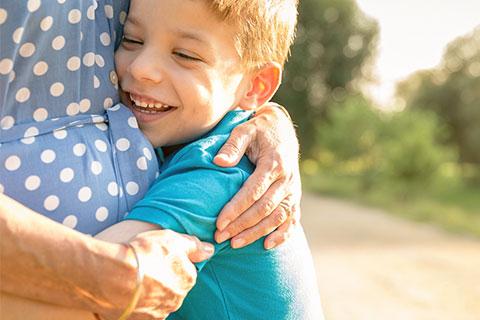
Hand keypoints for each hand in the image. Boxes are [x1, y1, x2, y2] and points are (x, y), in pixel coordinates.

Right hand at [109, 230, 213, 319]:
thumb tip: (209, 249)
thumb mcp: (172, 239)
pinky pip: (142, 311)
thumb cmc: (144, 254)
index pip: (186, 270)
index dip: (172, 261)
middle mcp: (176, 299)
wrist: (112, 276)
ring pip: (158, 300)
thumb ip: (193, 245)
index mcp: (188, 279)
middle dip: (162, 278)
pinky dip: (137, 303)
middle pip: (173, 287)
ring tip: (133, 279)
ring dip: (149, 292)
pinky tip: (127, 293)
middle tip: (146, 266)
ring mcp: (158, 313)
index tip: (159, 256)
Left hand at [213, 103, 300, 249]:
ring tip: (236, 244)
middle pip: (264, 208)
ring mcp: (293, 190)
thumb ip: (233, 145)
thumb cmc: (259, 130)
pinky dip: (283, 234)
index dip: (236, 208)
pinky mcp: (295, 196)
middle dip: (242, 225)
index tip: (219, 223)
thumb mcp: (245, 130)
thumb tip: (218, 162)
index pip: (254, 191)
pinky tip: (267, 245)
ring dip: (257, 233)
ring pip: (278, 217)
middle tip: (220, 237)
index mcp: (274, 163)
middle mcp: (287, 179)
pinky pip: (293, 219)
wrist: (283, 130)